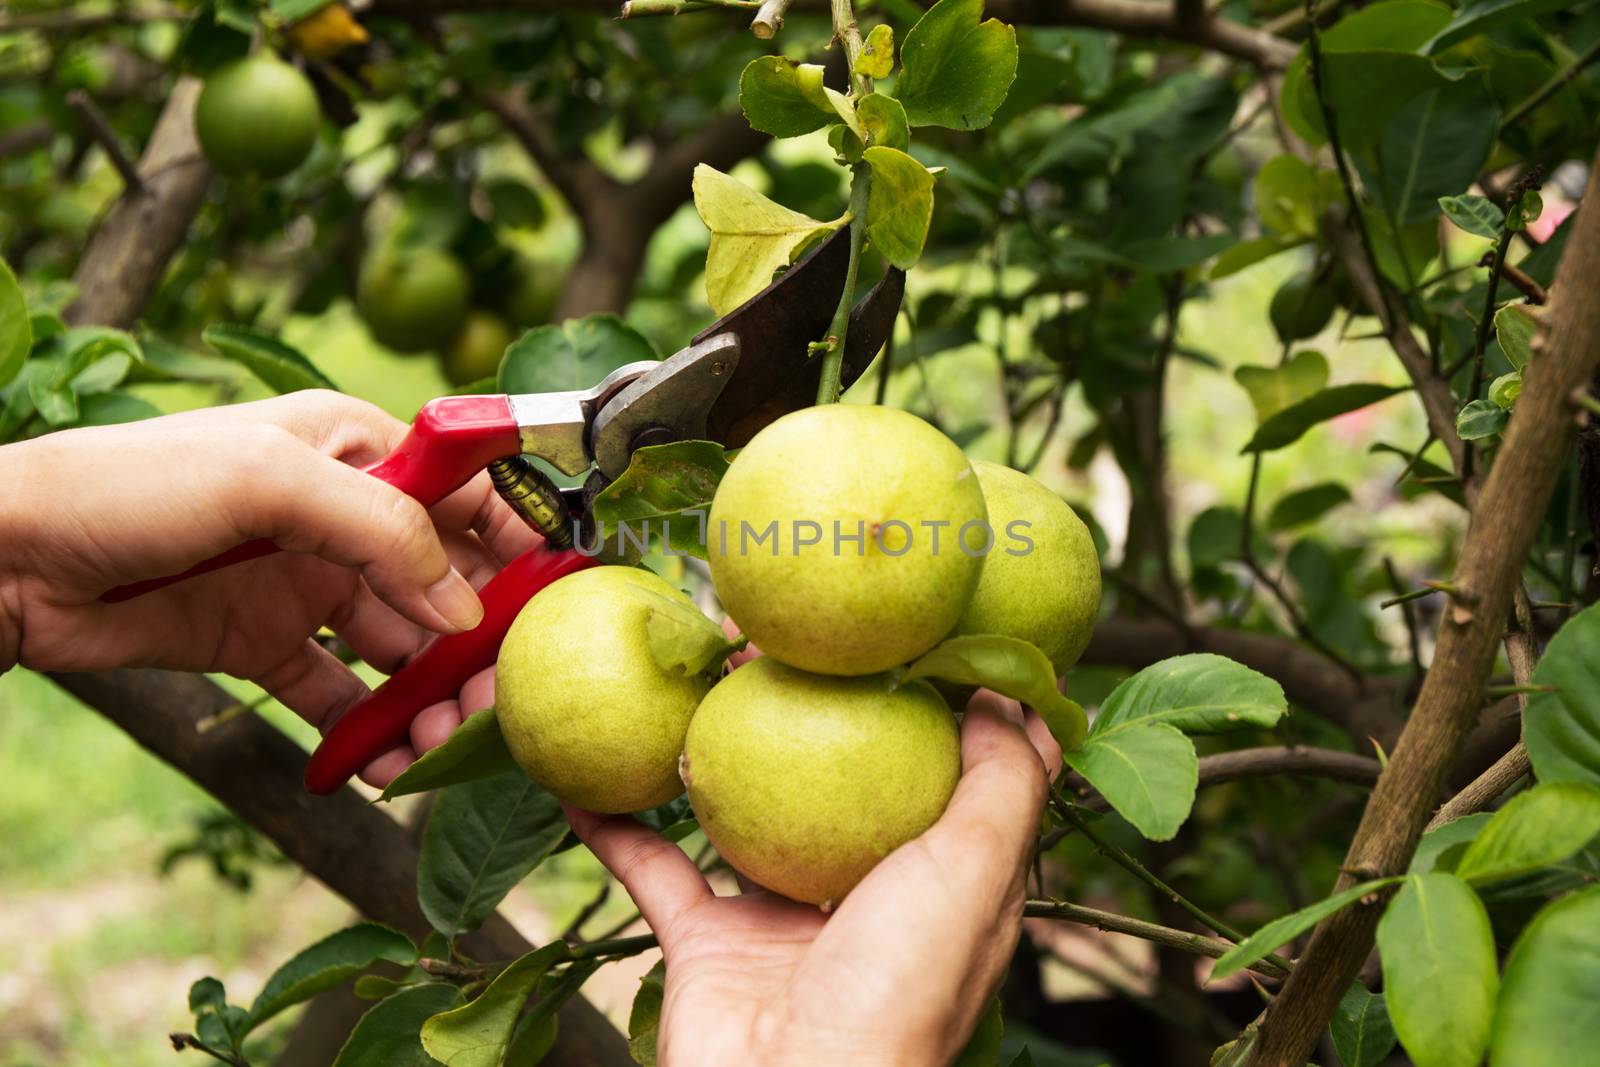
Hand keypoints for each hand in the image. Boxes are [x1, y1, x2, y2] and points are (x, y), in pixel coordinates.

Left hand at [0, 391, 540, 782]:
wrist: (7, 559)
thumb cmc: (128, 486)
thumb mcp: (268, 479)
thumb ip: (381, 530)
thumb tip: (465, 608)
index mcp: (354, 448)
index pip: (467, 491)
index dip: (518, 543)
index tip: (555, 604)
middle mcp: (342, 516)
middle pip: (444, 584)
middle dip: (480, 644)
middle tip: (496, 704)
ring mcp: (304, 583)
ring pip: (399, 648)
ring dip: (428, 698)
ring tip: (438, 748)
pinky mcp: (264, 643)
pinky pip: (337, 693)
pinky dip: (365, 730)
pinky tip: (380, 765)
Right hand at [567, 687, 1061, 1065]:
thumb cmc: (898, 993)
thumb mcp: (977, 874)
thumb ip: (1002, 786)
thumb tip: (1010, 696)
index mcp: (939, 889)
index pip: (946, 779)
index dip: (932, 706)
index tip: (904, 635)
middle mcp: (862, 899)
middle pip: (835, 781)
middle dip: (809, 711)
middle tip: (776, 643)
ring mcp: (780, 923)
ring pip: (741, 814)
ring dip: (713, 750)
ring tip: (692, 678)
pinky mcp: (706, 947)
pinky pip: (652, 869)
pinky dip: (616, 826)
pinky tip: (584, 777)